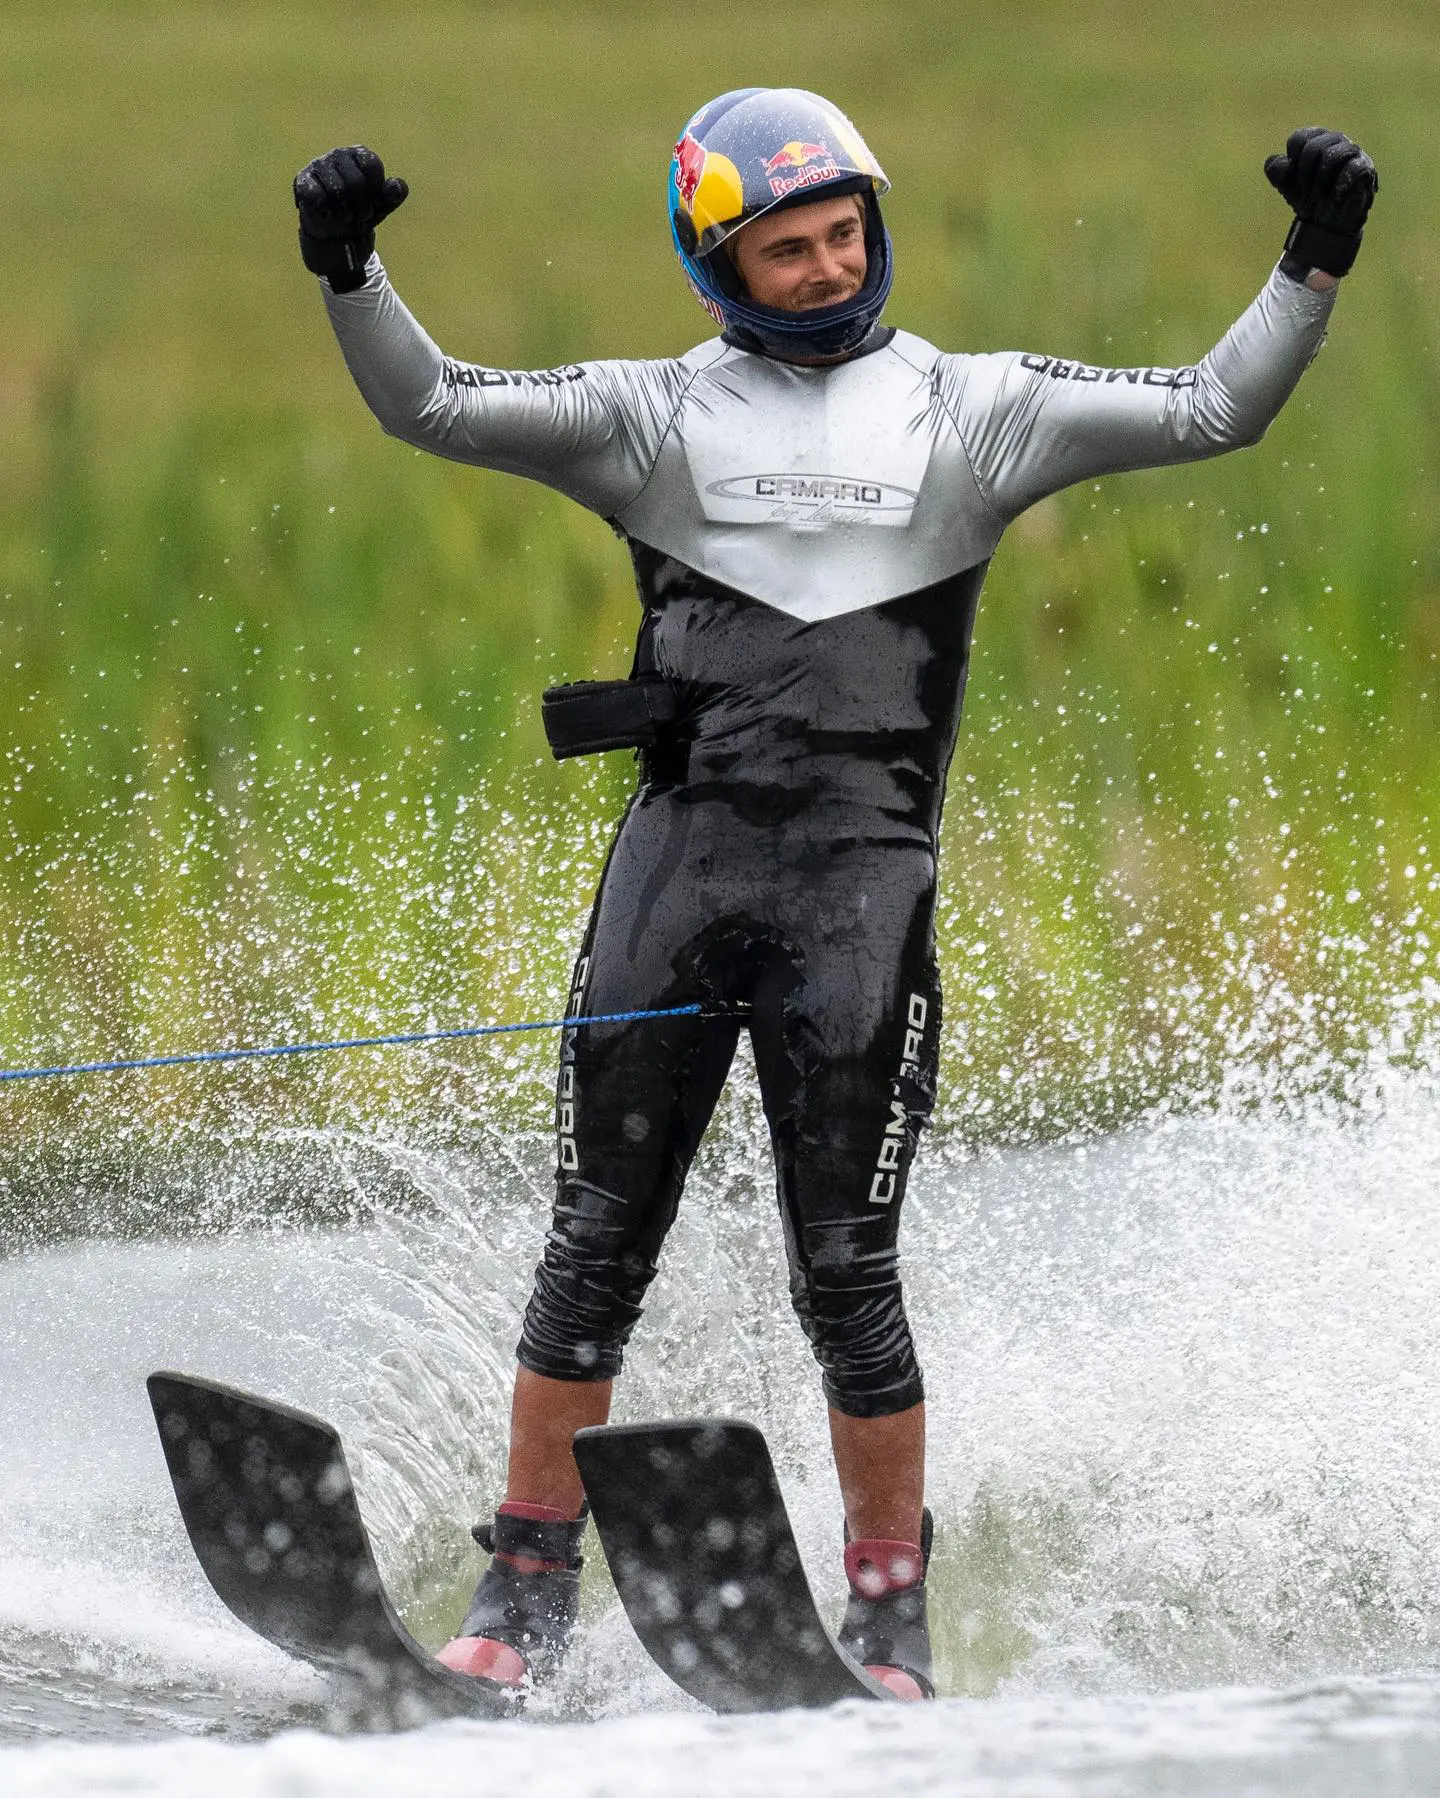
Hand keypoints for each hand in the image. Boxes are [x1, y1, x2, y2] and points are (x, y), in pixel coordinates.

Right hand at [294, 145, 408, 292]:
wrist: (337, 233)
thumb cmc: (361, 212)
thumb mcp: (382, 205)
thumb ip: (394, 194)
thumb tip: (394, 186)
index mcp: (360, 155)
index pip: (372, 165)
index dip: (376, 191)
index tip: (375, 205)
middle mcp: (339, 155)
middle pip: (355, 181)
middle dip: (362, 207)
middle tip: (361, 217)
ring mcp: (319, 165)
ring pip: (337, 189)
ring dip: (345, 212)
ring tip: (346, 218)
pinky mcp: (302, 179)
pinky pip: (316, 195)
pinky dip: (325, 211)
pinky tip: (327, 215)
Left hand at [1265, 126, 1376, 279]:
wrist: (1327, 224)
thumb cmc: (1308, 198)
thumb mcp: (1286, 184)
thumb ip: (1276, 169)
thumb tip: (1284, 164)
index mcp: (1315, 139)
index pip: (1299, 139)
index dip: (1293, 163)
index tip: (1297, 180)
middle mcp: (1336, 140)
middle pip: (1314, 147)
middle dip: (1305, 174)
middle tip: (1308, 191)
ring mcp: (1353, 152)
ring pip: (1334, 155)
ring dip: (1321, 182)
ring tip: (1320, 195)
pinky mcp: (1366, 168)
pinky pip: (1352, 169)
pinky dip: (1338, 187)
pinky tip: (1334, 198)